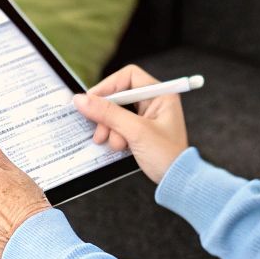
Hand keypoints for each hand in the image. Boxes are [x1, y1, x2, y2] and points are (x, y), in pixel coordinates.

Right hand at [71, 63, 190, 183]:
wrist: (177, 181)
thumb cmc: (167, 155)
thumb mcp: (136, 131)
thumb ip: (108, 113)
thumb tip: (82, 100)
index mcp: (160, 94)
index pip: (128, 77)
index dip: (109, 86)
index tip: (93, 100)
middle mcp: (154, 102)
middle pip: (119, 96)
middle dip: (107, 114)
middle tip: (100, 128)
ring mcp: (146, 117)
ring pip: (116, 113)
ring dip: (110, 128)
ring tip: (115, 143)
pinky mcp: (140, 131)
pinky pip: (119, 126)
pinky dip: (115, 136)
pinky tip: (120, 147)